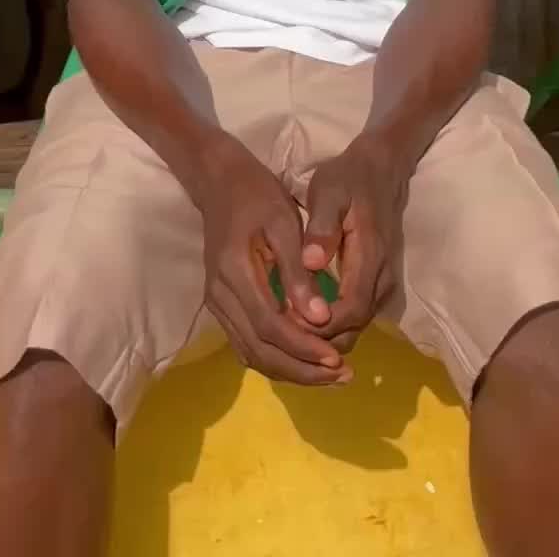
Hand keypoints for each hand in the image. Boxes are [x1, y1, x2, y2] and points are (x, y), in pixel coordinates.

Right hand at [197, 148, 350, 387]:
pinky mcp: (222, 306)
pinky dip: (276, 358)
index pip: (270, 326)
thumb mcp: (284, 223)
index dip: (304, 348)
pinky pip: (247, 344)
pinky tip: (305, 360)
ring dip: (291, 371)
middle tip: (342, 376)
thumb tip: (319, 319)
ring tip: (330, 375)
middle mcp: (220, 296)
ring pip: (252, 354)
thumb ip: (297, 272)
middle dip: (302, 370)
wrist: (220, 182)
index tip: (337, 358)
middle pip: (259, 350)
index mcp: (234, 272)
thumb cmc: (257, 195)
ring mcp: (217, 303)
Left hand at [302, 140, 407, 355]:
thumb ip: (322, 228)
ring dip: (323, 336)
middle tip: (279, 332)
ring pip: (355, 327)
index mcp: (370, 257)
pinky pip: (356, 317)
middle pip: (353, 328)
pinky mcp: (377, 284)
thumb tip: (310, 263)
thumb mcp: (329, 192)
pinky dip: (331, 327)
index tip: (285, 323)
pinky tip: (302, 318)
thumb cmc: (348, 179)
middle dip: (318, 339)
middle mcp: (382, 279)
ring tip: (286, 329)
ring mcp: (383, 284)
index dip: (320, 326)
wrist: (380, 170)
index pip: (350, 311)